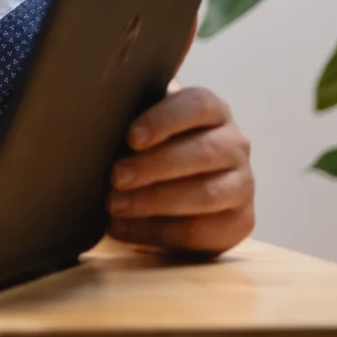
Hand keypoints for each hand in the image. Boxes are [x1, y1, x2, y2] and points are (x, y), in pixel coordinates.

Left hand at [107, 86, 253, 254]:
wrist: (170, 189)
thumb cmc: (146, 144)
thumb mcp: (139, 124)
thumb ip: (128, 112)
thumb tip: (93, 110)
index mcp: (212, 111)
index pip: (198, 106)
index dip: (165, 120)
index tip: (131, 138)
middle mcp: (235, 144)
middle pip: (203, 152)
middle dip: (154, 166)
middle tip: (115, 177)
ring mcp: (243, 184)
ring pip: (206, 193)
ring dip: (155, 201)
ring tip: (113, 205)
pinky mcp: (239, 222)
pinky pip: (201, 230)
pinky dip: (157, 231)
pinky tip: (122, 228)